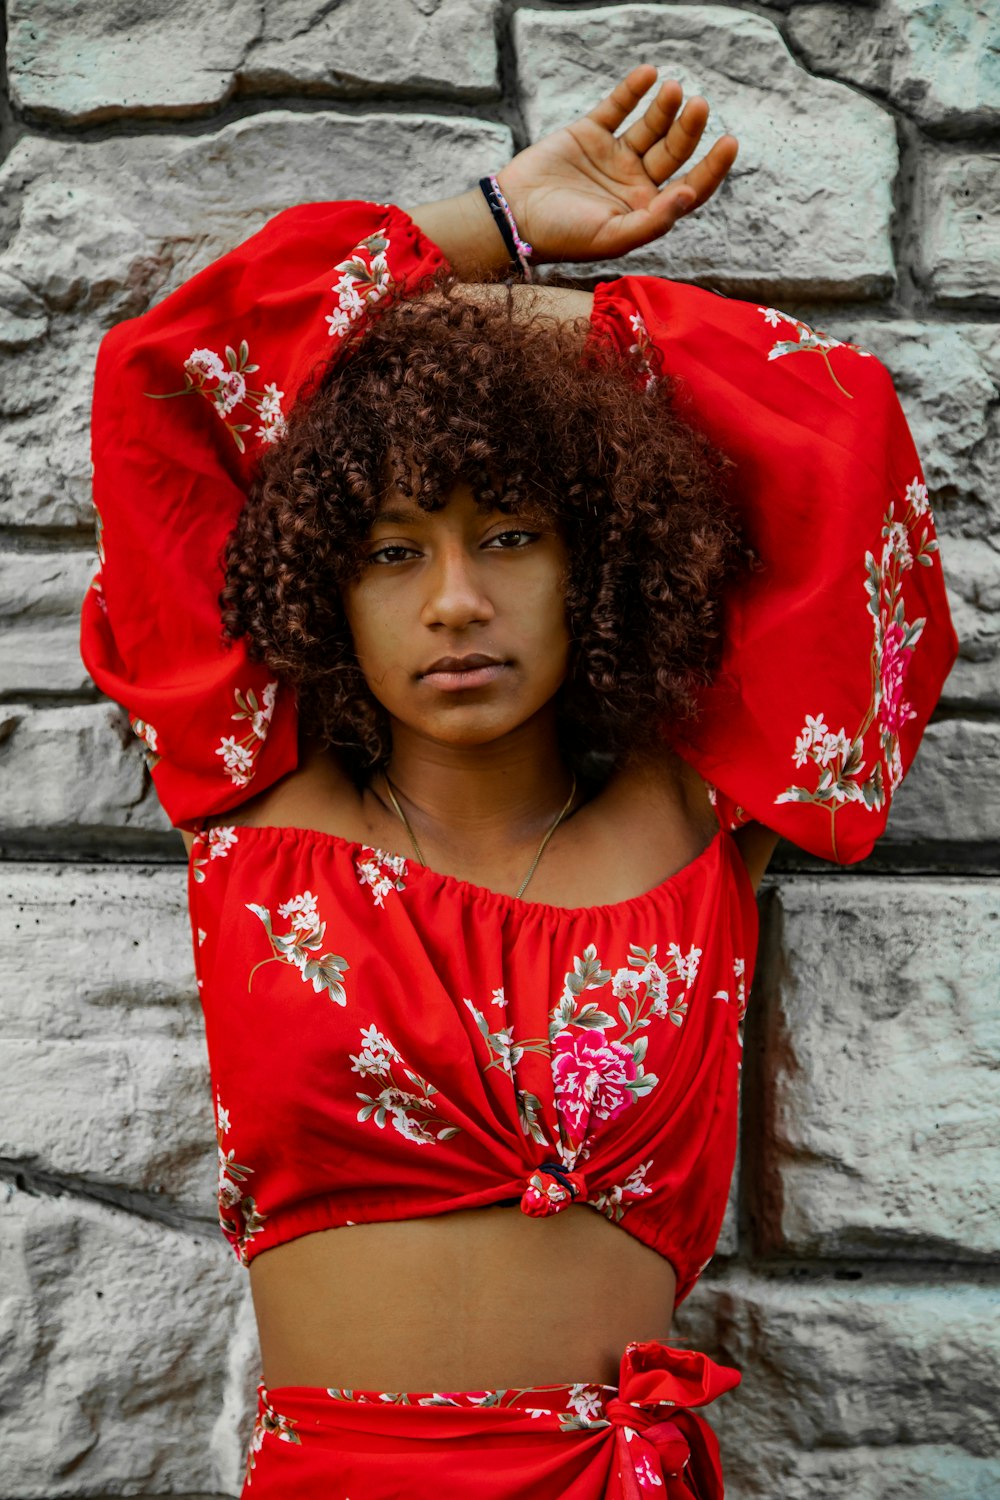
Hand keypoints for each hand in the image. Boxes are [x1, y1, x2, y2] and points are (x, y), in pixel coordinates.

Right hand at [496, 65, 737, 264]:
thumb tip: (690, 195)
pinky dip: (633, 90)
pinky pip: (618, 107)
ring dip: (665, 107)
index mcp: (645, 211)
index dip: (713, 168)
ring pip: (650, 126)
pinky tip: (647, 75)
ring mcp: (613, 156)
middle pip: (674, 151)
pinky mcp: (590, 132)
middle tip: (700, 105)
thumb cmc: (562, 236)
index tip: (729, 142)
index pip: (690, 187)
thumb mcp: (611, 238)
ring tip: (673, 89)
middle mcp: (634, 183)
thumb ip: (652, 222)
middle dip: (689, 129)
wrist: (513, 215)